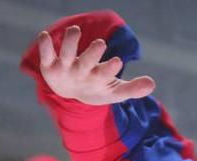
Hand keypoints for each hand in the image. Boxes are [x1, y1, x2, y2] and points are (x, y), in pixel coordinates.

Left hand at [37, 25, 154, 104]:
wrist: (70, 93)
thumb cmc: (97, 89)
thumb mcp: (116, 91)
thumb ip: (134, 88)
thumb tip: (152, 84)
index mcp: (97, 81)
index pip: (105, 76)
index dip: (110, 69)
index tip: (117, 62)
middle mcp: (80, 75)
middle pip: (86, 64)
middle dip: (92, 55)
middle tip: (101, 44)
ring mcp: (64, 70)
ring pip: (66, 56)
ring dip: (69, 44)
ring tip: (75, 30)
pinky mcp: (50, 65)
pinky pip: (45, 55)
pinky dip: (44, 46)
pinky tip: (44, 35)